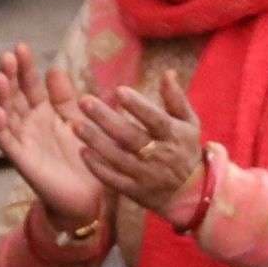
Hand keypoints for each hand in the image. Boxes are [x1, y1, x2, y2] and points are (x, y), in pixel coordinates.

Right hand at [0, 45, 102, 232]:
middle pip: (15, 95)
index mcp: (44, 113)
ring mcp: (23, 141)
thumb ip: (66, 97)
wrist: (90, 197)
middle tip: (7, 57)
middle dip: (10, 76)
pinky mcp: (23, 160)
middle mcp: (29, 124)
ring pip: (6, 115)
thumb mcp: (79, 121)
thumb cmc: (85, 158)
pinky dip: (0, 128)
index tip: (21, 47)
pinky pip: (7, 142)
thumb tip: (54, 69)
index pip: (30, 85)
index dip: (25, 67)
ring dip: (0, 97)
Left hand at [74, 73, 206, 217]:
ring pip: (118, 158)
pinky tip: (82, 152)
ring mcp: (146, 175)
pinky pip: (114, 180)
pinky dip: (98, 168)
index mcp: (174, 135)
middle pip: (131, 137)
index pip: (156, 120)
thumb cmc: (185, 149)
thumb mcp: (188, 124)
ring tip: (76, 125)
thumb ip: (176, 99)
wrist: (191, 194)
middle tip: (84, 101)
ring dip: (96, 141)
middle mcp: (159, 155)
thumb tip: (167, 72)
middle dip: (106, 119)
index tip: (119, 90)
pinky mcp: (135, 191)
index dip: (138, 106)